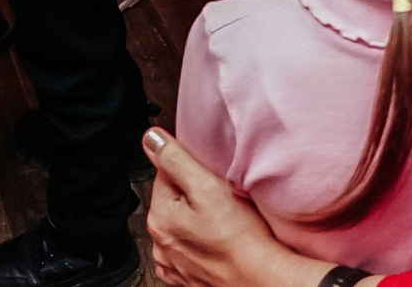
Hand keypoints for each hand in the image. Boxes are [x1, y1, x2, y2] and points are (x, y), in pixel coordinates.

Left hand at [144, 129, 319, 286]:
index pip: (165, 174)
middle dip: (194, 196)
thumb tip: (151, 138)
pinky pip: (191, 250)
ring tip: (223, 222)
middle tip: (221, 199)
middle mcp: (161, 243)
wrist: (260, 279)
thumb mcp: (207, 186)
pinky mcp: (189, 278)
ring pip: (183, 226)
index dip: (191, 169)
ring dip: (198, 221)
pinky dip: (202, 244)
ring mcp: (174, 263)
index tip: (210, 177)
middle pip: (174, 201)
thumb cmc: (239, 239)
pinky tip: (220, 242)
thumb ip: (175, 159)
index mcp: (160, 217)